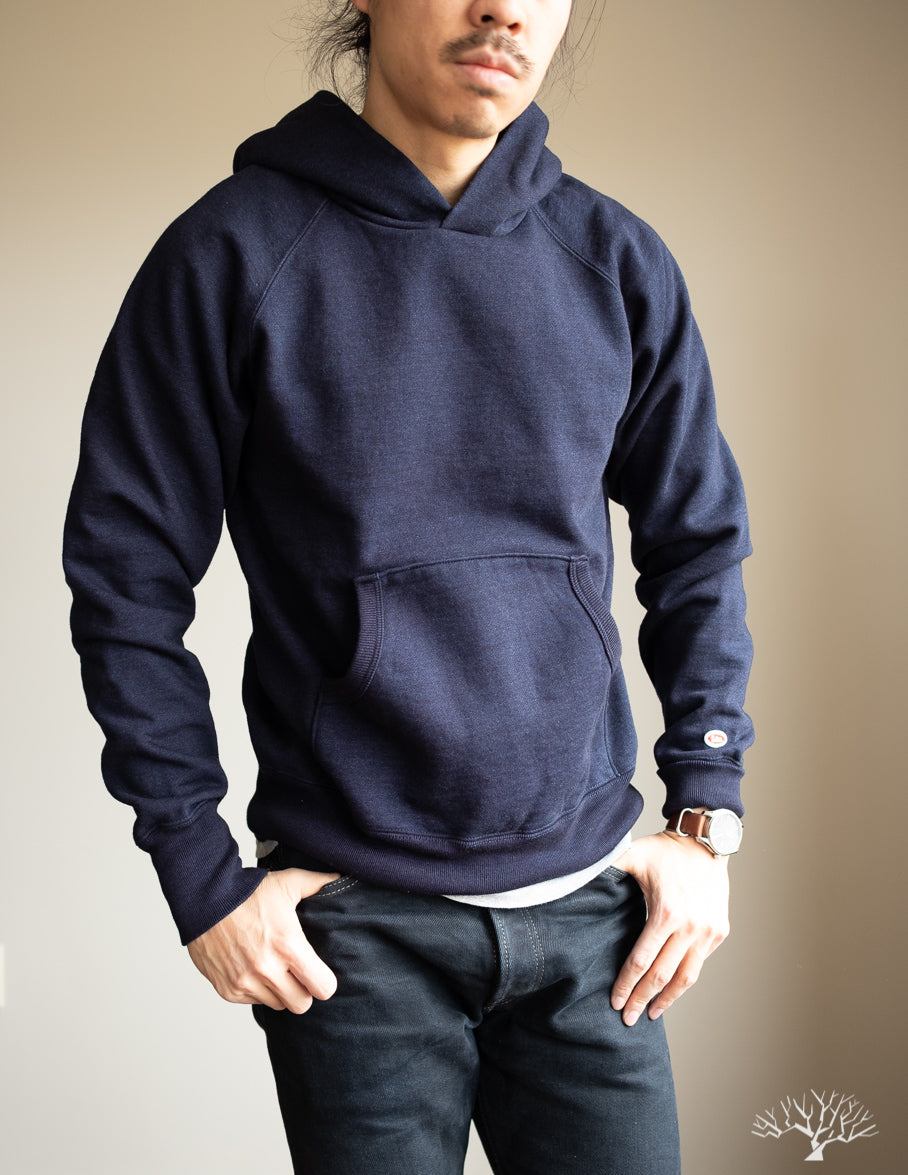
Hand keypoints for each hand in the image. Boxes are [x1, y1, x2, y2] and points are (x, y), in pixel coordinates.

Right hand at [186, 867, 339, 1013]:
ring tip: (275, 966)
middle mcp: (267, 969)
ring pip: (278, 1005)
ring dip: (280, 991)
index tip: (320, 972)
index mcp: (288, 945)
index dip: (325, 981)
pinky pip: (254, 1001)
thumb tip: (339, 877)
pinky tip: (254, 967)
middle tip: (298, 972)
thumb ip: (318, 883)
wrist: (204, 901)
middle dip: (304, 990)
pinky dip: (257, 990)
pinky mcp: (228, 990)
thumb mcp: (288, 882)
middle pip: (301, 1004)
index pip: (323, 988)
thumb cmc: (248, 892)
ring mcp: (246, 982)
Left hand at [610, 828, 729, 1025]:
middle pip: (661, 976)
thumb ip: (607, 869)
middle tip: (627, 1018)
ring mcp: (707, 932)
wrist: (706, 840)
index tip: (614, 1002)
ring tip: (651, 1013)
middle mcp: (689, 928)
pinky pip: (700, 963)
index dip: (626, 985)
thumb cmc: (665, 849)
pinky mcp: (719, 931)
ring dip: (668, 999)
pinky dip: (685, 979)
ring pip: (687, 977)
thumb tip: (572, 877)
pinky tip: (672, 988)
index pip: (640, 961)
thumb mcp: (633, 855)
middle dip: (641, 1000)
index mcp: (665, 913)